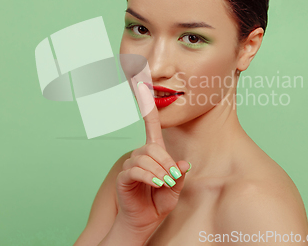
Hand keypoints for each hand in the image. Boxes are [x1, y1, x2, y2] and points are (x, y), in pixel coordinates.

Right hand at [115, 81, 190, 233]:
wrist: (143, 221)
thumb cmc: (158, 202)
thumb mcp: (175, 188)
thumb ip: (179, 175)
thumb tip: (183, 164)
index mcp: (153, 152)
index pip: (151, 125)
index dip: (147, 106)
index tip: (143, 86)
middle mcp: (140, 154)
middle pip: (153, 147)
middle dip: (166, 162)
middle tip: (174, 178)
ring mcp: (130, 165)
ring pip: (146, 158)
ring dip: (160, 172)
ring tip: (166, 185)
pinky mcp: (124, 177)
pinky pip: (137, 170)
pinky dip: (150, 177)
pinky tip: (157, 185)